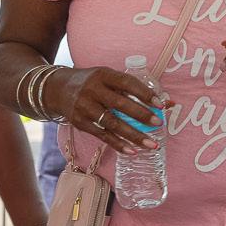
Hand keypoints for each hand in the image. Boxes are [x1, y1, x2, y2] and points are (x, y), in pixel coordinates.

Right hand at [48, 67, 164, 155]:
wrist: (56, 89)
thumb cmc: (92, 83)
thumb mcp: (109, 78)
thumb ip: (135, 89)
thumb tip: (168, 103)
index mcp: (103, 75)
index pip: (127, 83)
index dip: (144, 93)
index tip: (161, 104)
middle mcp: (92, 90)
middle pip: (119, 104)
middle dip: (141, 115)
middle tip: (159, 124)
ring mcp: (84, 107)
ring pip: (112, 123)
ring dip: (133, 135)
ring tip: (152, 144)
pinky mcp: (79, 122)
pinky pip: (102, 135)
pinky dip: (118, 144)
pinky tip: (132, 151)